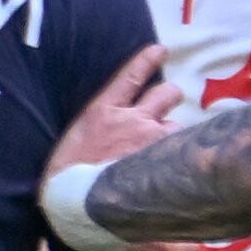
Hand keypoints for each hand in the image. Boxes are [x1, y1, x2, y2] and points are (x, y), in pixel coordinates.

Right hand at [44, 47, 175, 192]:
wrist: (75, 200)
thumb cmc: (69, 173)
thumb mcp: (79, 138)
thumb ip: (103, 125)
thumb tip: (118, 124)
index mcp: (103, 110)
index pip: (130, 76)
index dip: (147, 61)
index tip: (160, 50)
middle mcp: (131, 118)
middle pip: (166, 94)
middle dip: (171, 97)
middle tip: (170, 105)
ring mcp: (150, 136)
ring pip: (177, 124)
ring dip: (174, 133)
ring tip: (170, 148)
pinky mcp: (161, 157)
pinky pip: (179, 149)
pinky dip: (181, 151)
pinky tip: (181, 157)